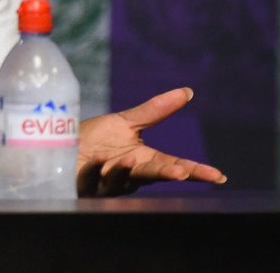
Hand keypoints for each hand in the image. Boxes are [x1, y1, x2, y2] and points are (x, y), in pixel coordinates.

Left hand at [77, 87, 226, 196]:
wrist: (61, 148)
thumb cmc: (95, 139)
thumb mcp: (125, 123)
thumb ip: (155, 111)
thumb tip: (187, 91)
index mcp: (143, 161)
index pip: (173, 166)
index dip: (195, 171)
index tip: (218, 176)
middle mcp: (129, 176)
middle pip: (152, 175)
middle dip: (166, 174)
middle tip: (181, 172)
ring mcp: (108, 184)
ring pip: (120, 180)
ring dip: (124, 170)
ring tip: (128, 157)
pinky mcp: (85, 187)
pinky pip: (91, 179)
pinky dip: (94, 171)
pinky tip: (94, 161)